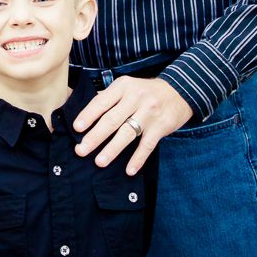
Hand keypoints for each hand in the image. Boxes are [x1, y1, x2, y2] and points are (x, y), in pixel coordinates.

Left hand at [73, 76, 192, 175]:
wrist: (180, 91)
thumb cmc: (146, 92)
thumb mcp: (127, 86)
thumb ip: (108, 97)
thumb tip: (85, 112)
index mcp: (123, 86)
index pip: (102, 101)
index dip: (88, 115)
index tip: (77, 128)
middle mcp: (136, 98)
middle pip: (112, 120)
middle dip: (95, 136)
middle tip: (81, 150)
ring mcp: (149, 113)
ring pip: (127, 133)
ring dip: (112, 149)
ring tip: (99, 162)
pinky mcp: (161, 127)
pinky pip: (147, 145)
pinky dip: (138, 159)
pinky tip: (129, 170)